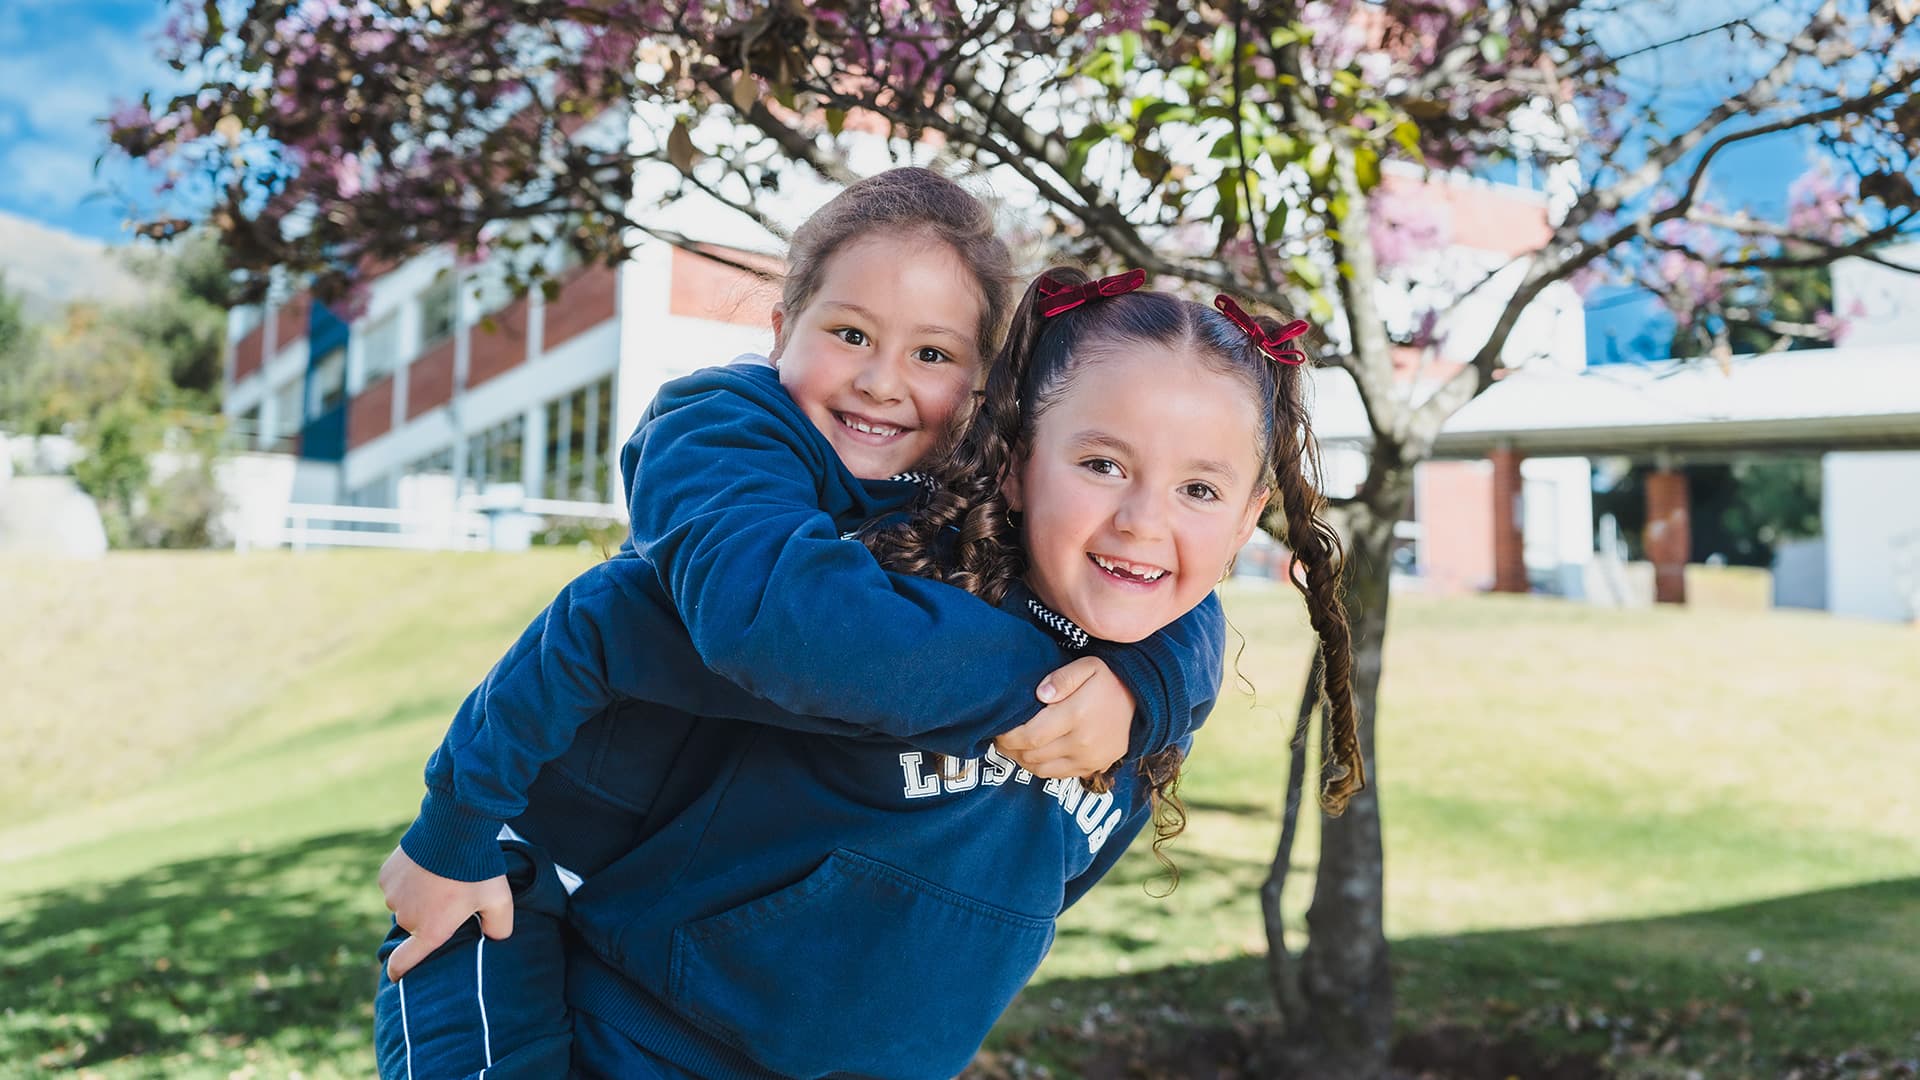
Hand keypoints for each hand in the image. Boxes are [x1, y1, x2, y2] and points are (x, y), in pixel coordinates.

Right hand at [379, 845, 513, 980]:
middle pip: (416, 925)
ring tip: (440, 876)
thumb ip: (499, 927)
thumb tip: (494, 938)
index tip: (396, 978)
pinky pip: (396, 883)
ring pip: (405, 903)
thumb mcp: (500, 900)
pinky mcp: (386, 876)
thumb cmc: (477, 868)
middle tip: (450, 895)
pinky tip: (426, 864)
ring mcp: (393, 896)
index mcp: (431, 930)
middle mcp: (407, 918)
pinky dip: (408, 878)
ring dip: (418, 896)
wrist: (454, 828)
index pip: (405, 962)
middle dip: (429, 915)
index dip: (399, 972)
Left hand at [994, 656, 1133, 779]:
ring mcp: (1088, 759)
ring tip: (1015, 747)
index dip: (1008, 737)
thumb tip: (1040, 694)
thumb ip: (1061, 678)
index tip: (998, 729)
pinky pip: (1058, 775)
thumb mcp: (1088, 667)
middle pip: (1032, 755)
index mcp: (1076, 715)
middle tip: (1001, 737)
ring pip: (1041, 770)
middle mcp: (1081, 742)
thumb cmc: (1111, 680)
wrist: (1145, 703)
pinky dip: (1041, 768)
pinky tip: (1035, 754)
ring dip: (1023, 761)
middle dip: (1010, 749)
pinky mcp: (1094, 768)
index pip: (1030, 736)